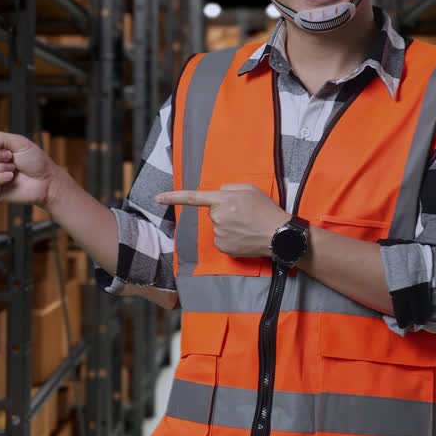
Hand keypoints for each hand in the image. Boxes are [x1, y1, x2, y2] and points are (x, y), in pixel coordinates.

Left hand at [156, 184, 288, 257]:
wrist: (279, 235)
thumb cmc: (266, 210)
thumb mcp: (250, 189)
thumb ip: (229, 187)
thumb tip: (217, 193)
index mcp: (223, 200)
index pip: (194, 197)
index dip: (174, 196)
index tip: (157, 198)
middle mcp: (218, 217)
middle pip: (213, 212)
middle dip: (225, 211)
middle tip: (244, 214)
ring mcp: (219, 234)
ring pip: (217, 226)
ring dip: (228, 225)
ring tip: (247, 226)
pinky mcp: (223, 247)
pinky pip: (221, 239)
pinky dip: (230, 238)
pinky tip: (244, 236)